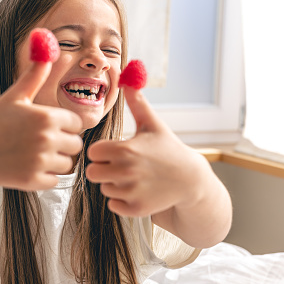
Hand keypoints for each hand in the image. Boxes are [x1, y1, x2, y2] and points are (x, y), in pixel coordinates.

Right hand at [0, 61, 82, 190]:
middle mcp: (47, 138)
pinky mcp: (33, 181)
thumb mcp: (16, 96)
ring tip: (33, 154)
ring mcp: (40, 161)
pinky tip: (27, 166)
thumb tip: (46, 42)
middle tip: (38, 143)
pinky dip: (44, 176)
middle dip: (62, 144)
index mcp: (47, 116)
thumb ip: (36, 74)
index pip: (77, 124)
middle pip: (75, 145)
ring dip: (54, 161)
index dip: (63, 126)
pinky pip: (55, 180)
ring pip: (67, 164)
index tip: (45, 128)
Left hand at [86, 87, 208, 216]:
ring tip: (133, 178)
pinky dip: (121, 201)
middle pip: (92, 173)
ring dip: (114, 185)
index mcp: (125, 149)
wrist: (191, 180)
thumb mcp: (152, 124)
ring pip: (104, 189)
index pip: (92, 153)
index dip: (102, 152)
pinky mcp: (136, 208)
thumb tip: (128, 75)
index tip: (115, 152)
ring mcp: (131, 191)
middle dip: (103, 169)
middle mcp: (126, 171)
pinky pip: (113, 205)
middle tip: (120, 167)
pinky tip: (137, 191)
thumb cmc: (168, 149)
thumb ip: (136, 102)